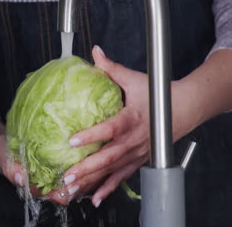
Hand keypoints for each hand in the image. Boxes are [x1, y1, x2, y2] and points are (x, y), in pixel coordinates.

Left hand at [61, 45, 150, 206]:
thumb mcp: (134, 79)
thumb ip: (111, 68)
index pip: (110, 129)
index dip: (92, 135)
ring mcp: (138, 153)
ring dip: (93, 181)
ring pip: (113, 171)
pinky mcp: (139, 161)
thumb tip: (94, 52)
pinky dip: (108, 189)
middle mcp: (135, 140)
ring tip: (72, 188)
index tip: (72, 141)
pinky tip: (94, 198)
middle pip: (109, 157)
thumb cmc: (158, 94)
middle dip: (87, 167)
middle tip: (67, 174)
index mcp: (133, 118)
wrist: (183, 109)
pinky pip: (122, 178)